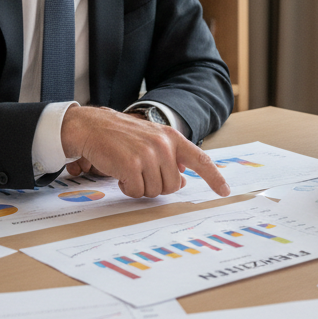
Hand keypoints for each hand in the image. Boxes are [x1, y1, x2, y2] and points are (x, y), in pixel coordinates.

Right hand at [60, 107, 229, 197]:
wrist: (93, 127)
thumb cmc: (122, 136)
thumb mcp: (152, 140)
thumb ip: (171, 158)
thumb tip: (182, 181)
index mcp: (172, 138)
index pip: (201, 159)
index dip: (214, 177)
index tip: (225, 191)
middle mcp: (164, 145)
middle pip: (172, 186)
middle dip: (156, 186)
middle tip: (141, 173)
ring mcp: (148, 155)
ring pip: (154, 191)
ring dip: (140, 187)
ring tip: (129, 170)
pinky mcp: (131, 165)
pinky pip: (137, 192)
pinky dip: (127, 188)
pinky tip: (120, 173)